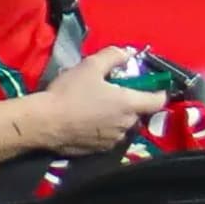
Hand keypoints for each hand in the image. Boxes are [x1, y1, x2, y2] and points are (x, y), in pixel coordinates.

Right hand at [18, 47, 170, 154]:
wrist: (45, 122)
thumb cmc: (70, 92)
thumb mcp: (91, 65)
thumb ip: (113, 56)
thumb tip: (127, 53)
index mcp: (128, 104)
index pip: (158, 101)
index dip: (159, 92)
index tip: (152, 86)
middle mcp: (126, 125)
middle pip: (138, 113)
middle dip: (130, 103)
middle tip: (113, 92)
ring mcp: (113, 140)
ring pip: (123, 126)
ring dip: (117, 117)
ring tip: (98, 107)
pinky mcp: (100, 150)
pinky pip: (109, 137)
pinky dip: (105, 129)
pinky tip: (88, 121)